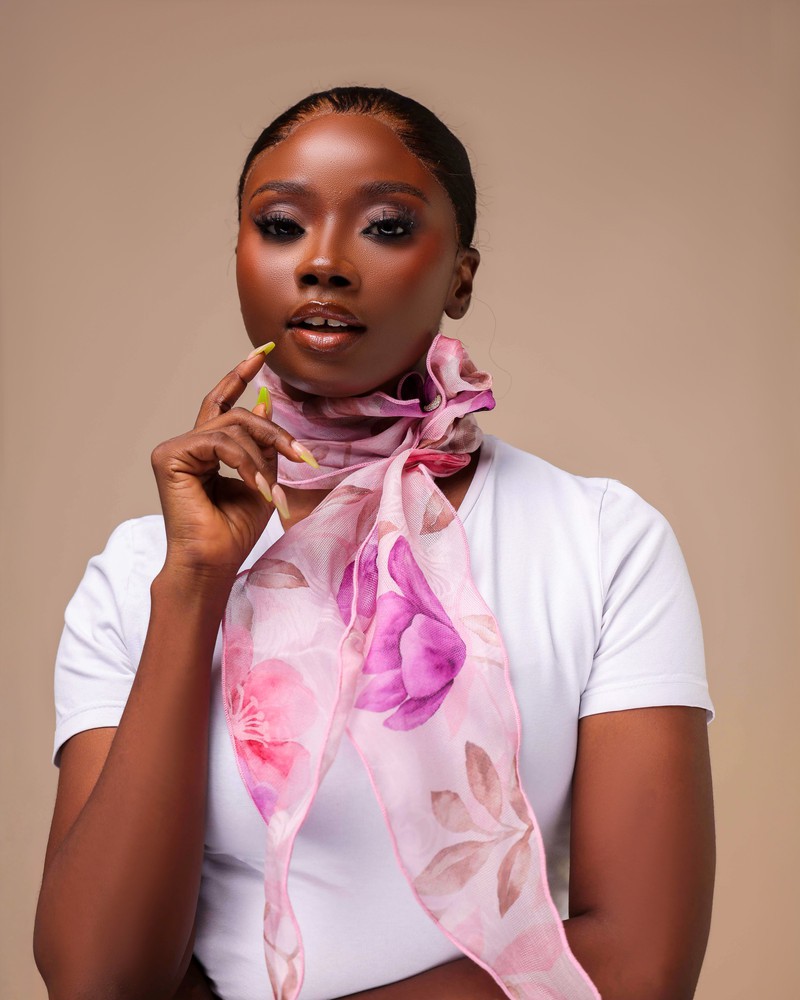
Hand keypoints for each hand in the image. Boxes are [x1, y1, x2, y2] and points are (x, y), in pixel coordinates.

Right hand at [150, 347, 309, 584]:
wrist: (214, 564)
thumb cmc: (235, 532)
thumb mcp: (263, 480)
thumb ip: (264, 445)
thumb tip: (265, 401)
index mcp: (207, 450)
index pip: (224, 403)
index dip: (240, 375)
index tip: (261, 353)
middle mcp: (188, 445)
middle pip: (238, 415)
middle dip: (275, 434)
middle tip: (304, 458)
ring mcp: (175, 448)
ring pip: (233, 428)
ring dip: (263, 460)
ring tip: (271, 492)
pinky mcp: (169, 456)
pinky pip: (221, 443)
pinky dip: (246, 466)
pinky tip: (257, 490)